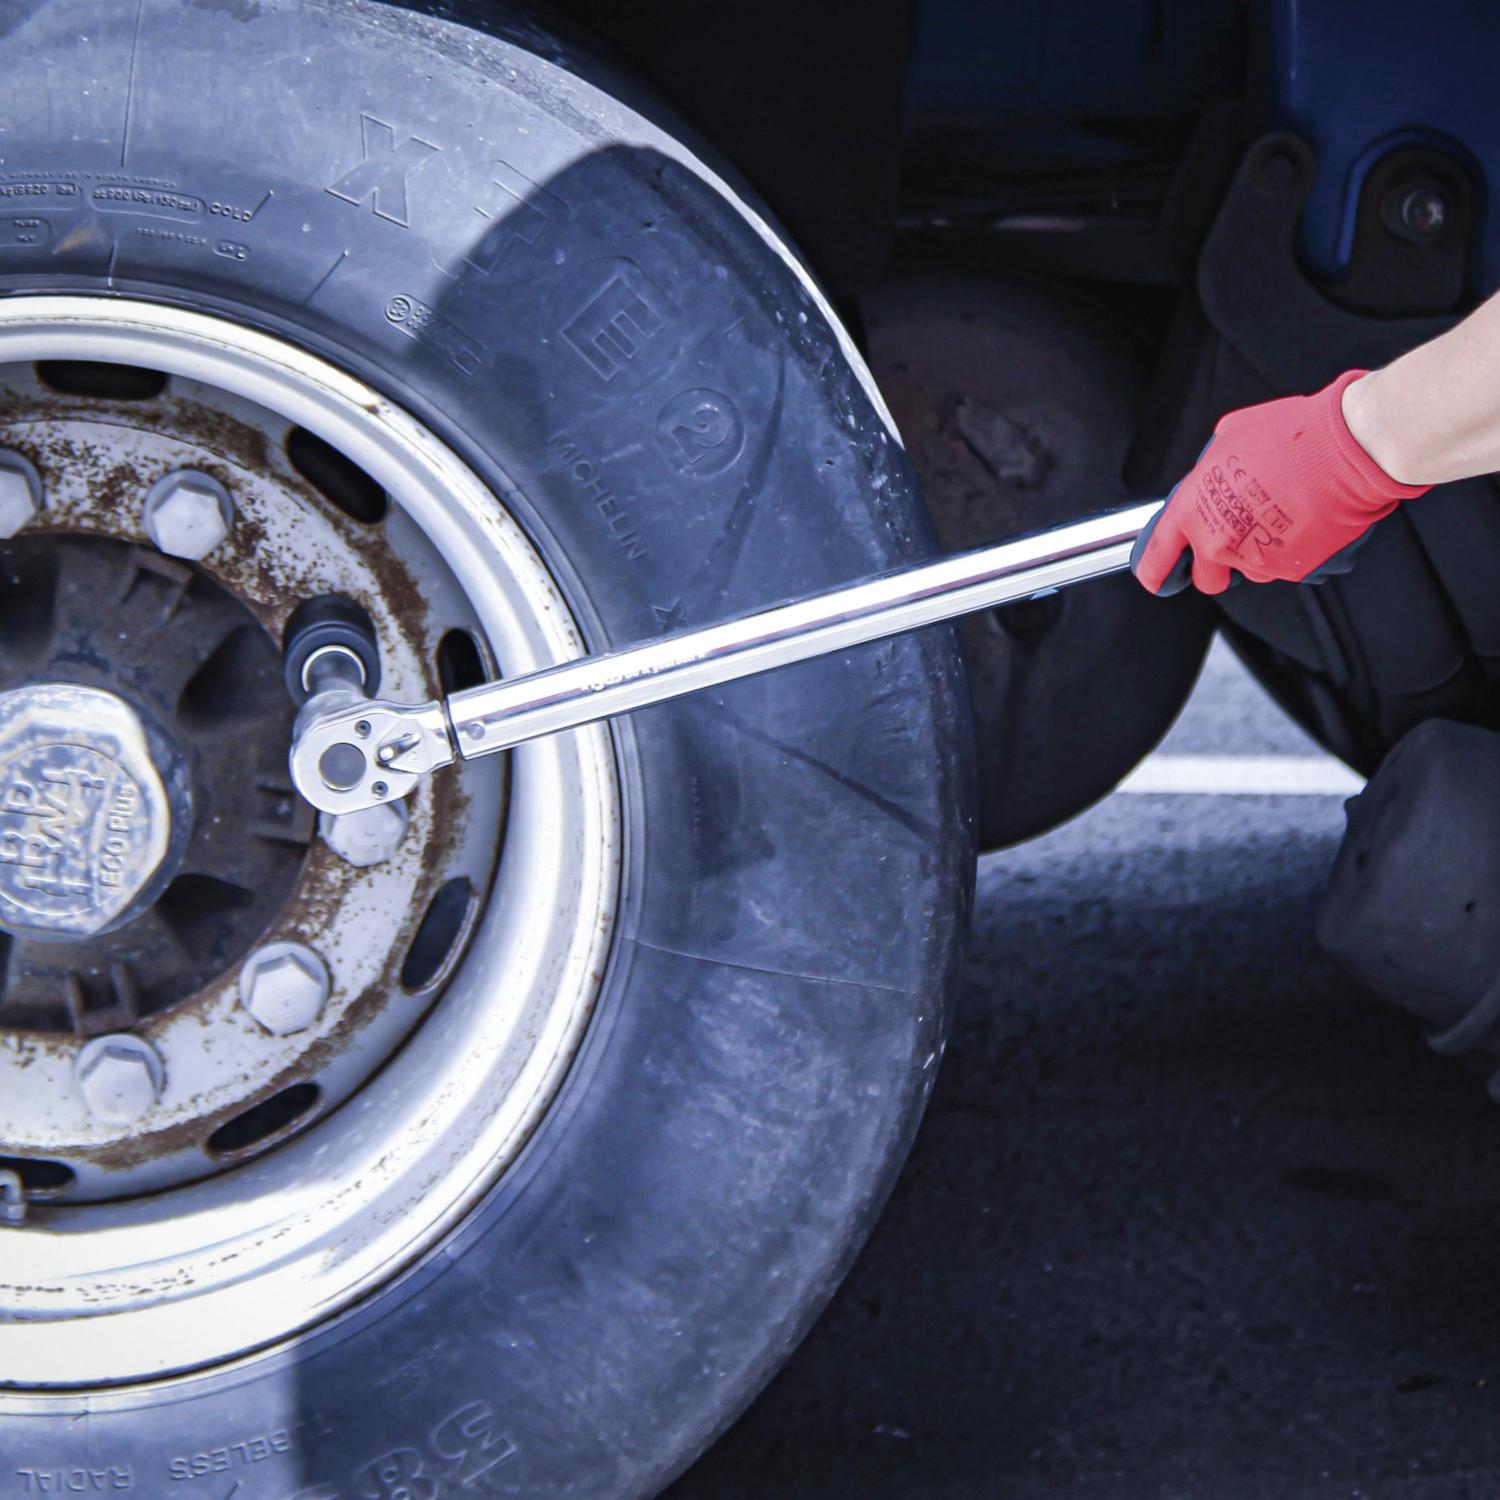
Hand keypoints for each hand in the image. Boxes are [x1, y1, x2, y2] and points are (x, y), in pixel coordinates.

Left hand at [1132, 371, 1429, 595]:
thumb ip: (1211, 463)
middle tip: (1236, 538)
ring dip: (1259, 554)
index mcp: (1192, 510)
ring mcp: (1256, 559)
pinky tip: (1306, 519)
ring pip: (1249, 572)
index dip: (1154, 572)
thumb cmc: (1291, 434)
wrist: (1348, 447)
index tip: (1157, 577)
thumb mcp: (1231, 435)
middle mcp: (1218, 542)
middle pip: (1206, 579)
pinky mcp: (1294, 569)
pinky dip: (1293, 551)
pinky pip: (1286, 568)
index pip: (1156, 558)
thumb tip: (1214, 466)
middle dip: (1216, 566)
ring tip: (1281, 515)